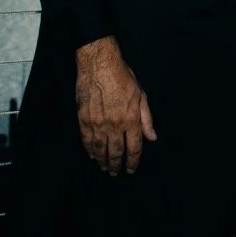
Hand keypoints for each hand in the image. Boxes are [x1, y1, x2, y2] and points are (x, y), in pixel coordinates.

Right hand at [75, 36, 156, 175]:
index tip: (131, 169)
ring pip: (100, 149)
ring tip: (104, 168)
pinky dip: (89, 150)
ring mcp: (98, 123)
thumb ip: (146, 119)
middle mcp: (115, 125)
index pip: (134, 148)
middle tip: (115, 172)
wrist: (99, 64)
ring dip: (102, 161)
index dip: (133, 161)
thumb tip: (152, 138)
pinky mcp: (83, 119)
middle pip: (116, 152)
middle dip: (116, 165)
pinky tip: (92, 155)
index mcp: (131, 119)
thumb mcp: (140, 95)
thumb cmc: (122, 77)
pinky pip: (86, 140)